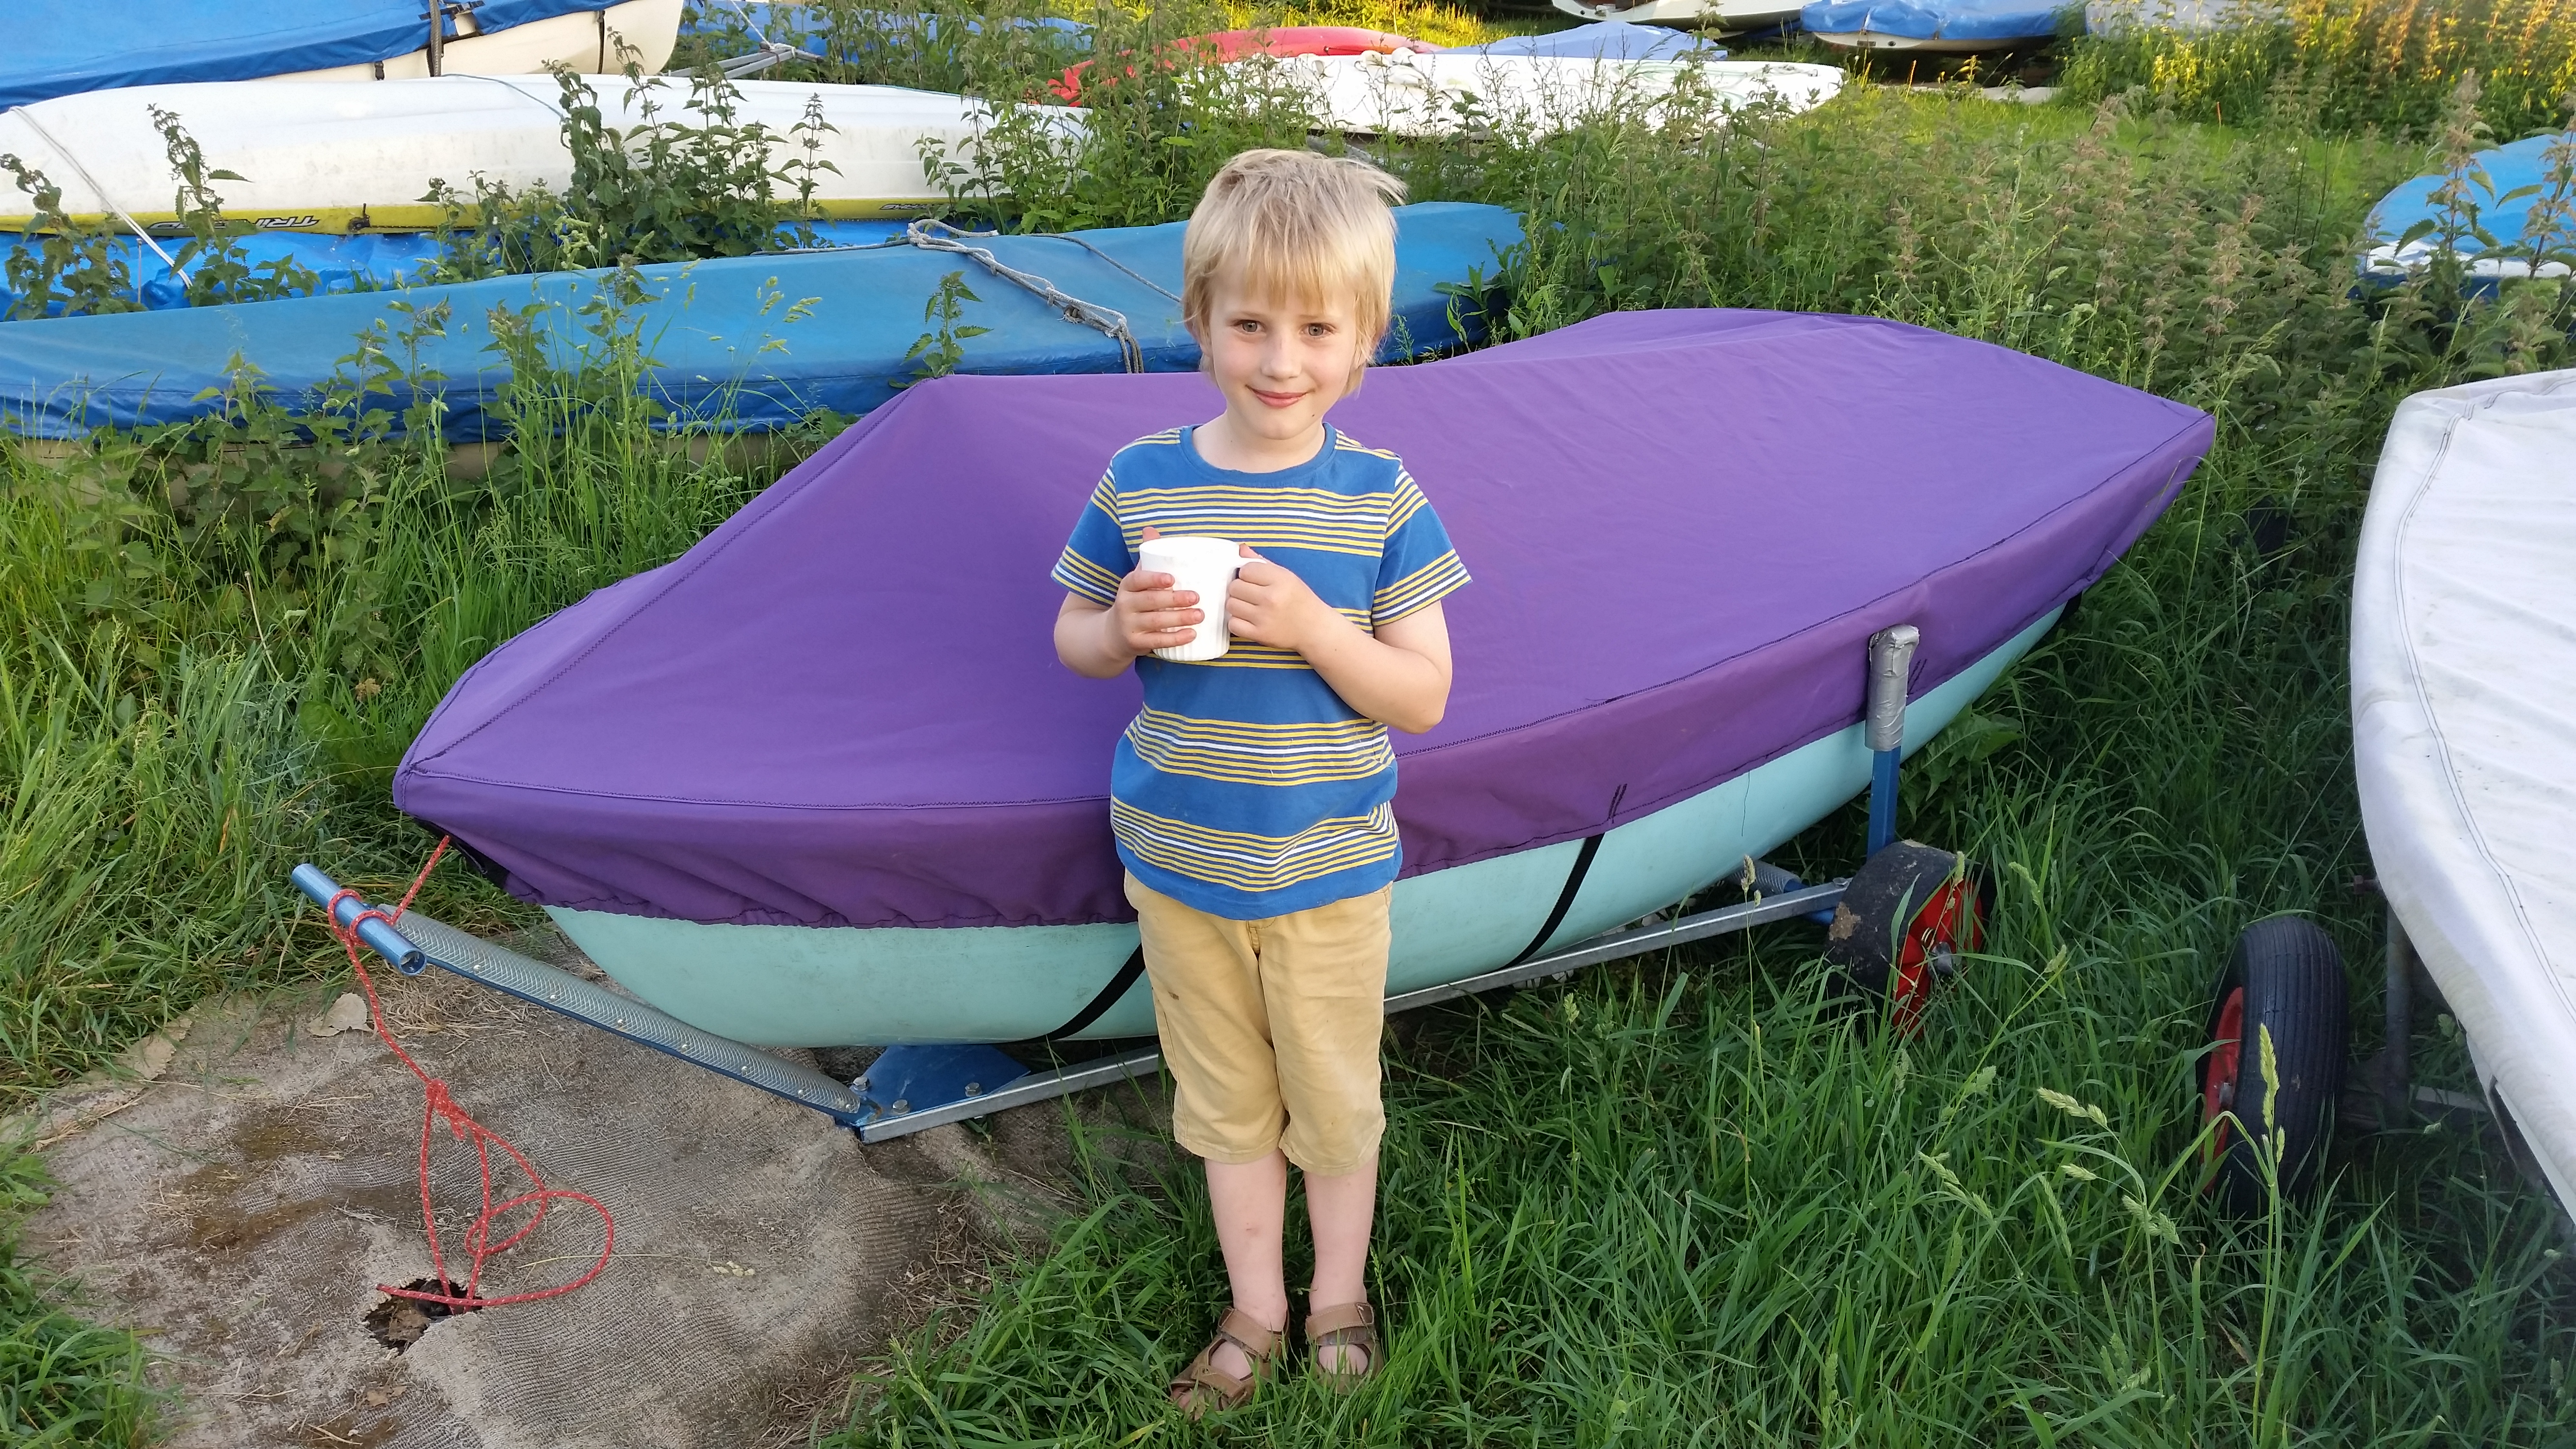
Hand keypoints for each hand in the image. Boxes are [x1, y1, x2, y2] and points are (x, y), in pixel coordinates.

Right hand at [1112, 524, 1201, 657]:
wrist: (1112, 635)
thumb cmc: (1134, 601)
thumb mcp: (1136, 580)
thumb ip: (1147, 557)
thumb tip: (1150, 529)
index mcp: (1127, 586)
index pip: (1136, 580)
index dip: (1153, 579)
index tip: (1172, 579)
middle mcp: (1125, 605)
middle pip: (1150, 601)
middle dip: (1174, 600)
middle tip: (1197, 597)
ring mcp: (1129, 625)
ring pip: (1155, 622)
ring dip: (1179, 619)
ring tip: (1200, 615)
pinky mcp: (1135, 643)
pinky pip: (1156, 641)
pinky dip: (1175, 639)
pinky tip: (1192, 635)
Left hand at [1226, 545, 1335, 652]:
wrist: (1314, 629)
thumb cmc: (1300, 600)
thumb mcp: (1287, 576)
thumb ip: (1262, 562)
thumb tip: (1240, 548)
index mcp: (1280, 579)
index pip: (1246, 569)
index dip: (1247, 574)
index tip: (1254, 580)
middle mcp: (1271, 598)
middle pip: (1235, 587)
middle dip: (1240, 589)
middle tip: (1251, 594)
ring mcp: (1264, 618)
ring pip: (1231, 605)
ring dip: (1237, 605)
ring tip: (1249, 607)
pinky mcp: (1259, 635)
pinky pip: (1233, 625)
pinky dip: (1237, 623)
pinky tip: (1248, 620)